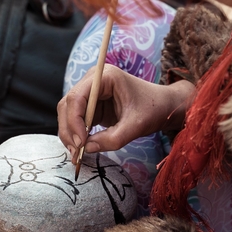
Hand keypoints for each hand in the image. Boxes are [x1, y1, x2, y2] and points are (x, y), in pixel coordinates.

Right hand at [58, 65, 193, 159]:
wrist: (163, 106)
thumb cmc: (153, 109)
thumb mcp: (136, 126)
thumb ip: (113, 139)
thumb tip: (87, 149)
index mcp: (105, 76)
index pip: (77, 97)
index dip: (74, 121)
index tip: (81, 143)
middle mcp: (93, 80)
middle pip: (68, 104)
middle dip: (69, 130)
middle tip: (76, 153)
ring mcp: (90, 92)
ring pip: (68, 112)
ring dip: (70, 134)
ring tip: (77, 154)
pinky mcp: (91, 105)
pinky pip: (76, 119)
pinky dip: (76, 134)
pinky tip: (81, 148)